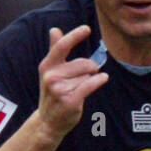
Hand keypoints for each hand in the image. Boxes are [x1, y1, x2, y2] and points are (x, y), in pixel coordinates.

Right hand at [36, 25, 107, 143]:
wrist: (48, 122)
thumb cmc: (52, 93)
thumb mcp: (50, 71)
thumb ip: (54, 50)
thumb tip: (54, 29)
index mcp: (47, 66)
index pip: (62, 46)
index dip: (75, 35)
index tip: (86, 29)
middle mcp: (51, 76)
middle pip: (82, 63)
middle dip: (90, 67)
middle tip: (90, 73)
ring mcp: (60, 89)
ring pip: (87, 75)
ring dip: (90, 79)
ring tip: (82, 86)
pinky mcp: (70, 100)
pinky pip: (90, 84)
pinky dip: (99, 80)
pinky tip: (103, 78)